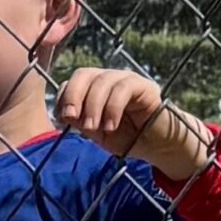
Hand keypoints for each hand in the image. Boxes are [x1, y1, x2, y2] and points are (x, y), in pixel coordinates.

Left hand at [55, 68, 210, 180]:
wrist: (157, 146)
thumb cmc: (127, 138)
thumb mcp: (97, 133)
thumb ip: (81, 121)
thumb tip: (66, 113)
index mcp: (93, 89)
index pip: (72, 82)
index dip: (64, 98)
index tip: (64, 120)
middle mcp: (108, 80)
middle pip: (83, 74)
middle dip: (73, 96)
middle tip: (72, 118)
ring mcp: (126, 80)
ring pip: (102, 81)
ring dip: (93, 106)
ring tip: (95, 128)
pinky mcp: (144, 86)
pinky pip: (123, 88)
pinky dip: (112, 107)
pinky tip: (111, 126)